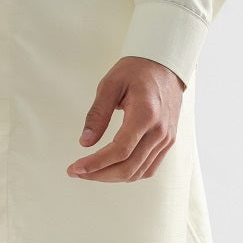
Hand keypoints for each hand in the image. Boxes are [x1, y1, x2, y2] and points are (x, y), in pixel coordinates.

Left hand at [67, 56, 185, 180]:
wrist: (165, 66)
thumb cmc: (136, 71)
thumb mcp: (110, 85)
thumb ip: (97, 114)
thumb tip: (85, 143)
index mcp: (145, 115)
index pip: (120, 151)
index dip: (96, 164)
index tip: (75, 168)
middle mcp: (159, 131)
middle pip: (129, 168)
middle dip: (99, 175)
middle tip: (77, 172)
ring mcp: (166, 139)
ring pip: (138, 172)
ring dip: (112, 177)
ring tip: (90, 171)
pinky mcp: (167, 142)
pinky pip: (148, 168)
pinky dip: (128, 174)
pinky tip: (111, 168)